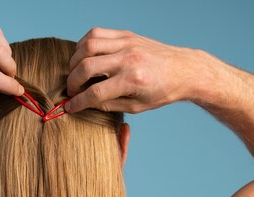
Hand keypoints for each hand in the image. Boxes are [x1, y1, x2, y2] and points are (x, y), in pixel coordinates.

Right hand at [65, 28, 197, 112]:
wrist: (183, 70)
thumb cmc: (162, 91)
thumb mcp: (136, 107)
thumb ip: (109, 105)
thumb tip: (86, 103)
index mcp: (133, 80)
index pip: (95, 92)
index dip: (78, 101)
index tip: (69, 106)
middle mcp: (129, 59)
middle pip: (87, 67)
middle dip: (73, 81)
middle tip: (72, 90)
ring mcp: (127, 43)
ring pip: (88, 45)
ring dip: (75, 60)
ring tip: (76, 72)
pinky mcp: (127, 35)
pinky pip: (97, 33)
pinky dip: (84, 44)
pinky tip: (83, 56)